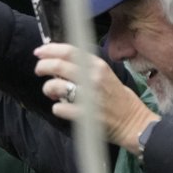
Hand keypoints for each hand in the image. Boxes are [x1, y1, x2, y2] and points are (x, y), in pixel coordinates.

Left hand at [34, 43, 156, 150]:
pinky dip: (57, 108)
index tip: (39, 52)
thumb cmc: (117, 98)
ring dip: (48, 89)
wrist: (133, 122)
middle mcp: (92, 78)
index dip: (50, 50)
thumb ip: (85, 67)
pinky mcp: (84, 115)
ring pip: (55, 86)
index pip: (68, 51)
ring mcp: (88, 97)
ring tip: (52, 93)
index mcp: (98, 66)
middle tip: (39, 71)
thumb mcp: (105, 75)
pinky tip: (63, 108)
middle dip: (42, 67)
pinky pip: (59, 108)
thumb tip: (59, 61)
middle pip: (57, 66)